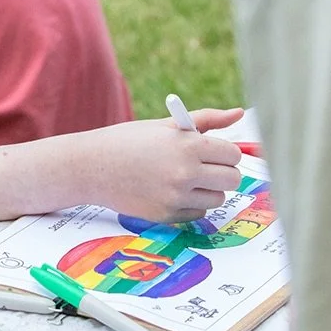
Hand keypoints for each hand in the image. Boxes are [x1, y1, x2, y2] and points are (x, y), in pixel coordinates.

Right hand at [80, 108, 243, 221]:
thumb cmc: (128, 141)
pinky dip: (190, 204)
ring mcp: (175, 198)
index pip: (233, 155)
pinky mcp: (166, 216)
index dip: (225, 152)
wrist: (91, 167)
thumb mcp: (166, 125)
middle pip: (232, 179)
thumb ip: (206, 119)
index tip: (213, 152)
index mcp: (187, 145)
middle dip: (223, 172)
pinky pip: (197, 213)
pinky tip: (170, 192)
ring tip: (184, 179)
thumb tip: (239, 113)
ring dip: (208, 190)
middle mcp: (184, 173)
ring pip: (217, 199)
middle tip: (206, 167)